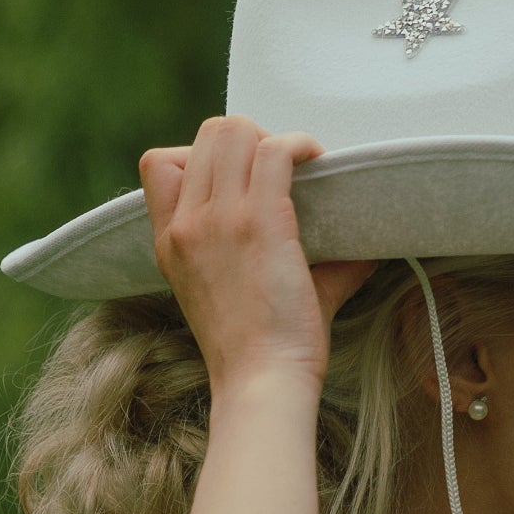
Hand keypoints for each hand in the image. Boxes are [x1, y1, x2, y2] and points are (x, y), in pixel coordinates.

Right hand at [140, 115, 373, 395]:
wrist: (261, 382)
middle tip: (285, 168)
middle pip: (207, 135)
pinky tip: (320, 161)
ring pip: (235, 131)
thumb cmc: (261, 353)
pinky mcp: (259, 223)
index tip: (243, 177)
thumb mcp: (238, 299)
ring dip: (275, 138)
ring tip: (304, 163)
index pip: (158, 164)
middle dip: (250, 137)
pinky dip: (300, 145)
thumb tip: (354, 246)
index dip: (203, 155)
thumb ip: (275, 261)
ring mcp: (218, 219)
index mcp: (170, 241)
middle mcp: (186, 223)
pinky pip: (274, 152)